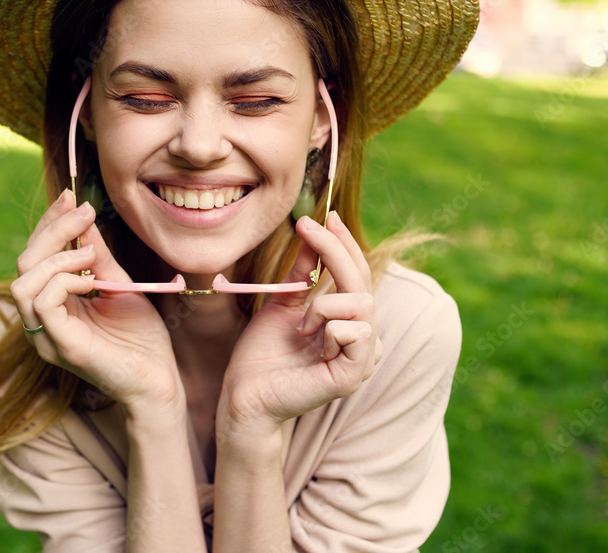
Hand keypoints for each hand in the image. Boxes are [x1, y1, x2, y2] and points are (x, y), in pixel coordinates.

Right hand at [10, 190, 183, 415]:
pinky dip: (64, 280)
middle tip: (84, 213)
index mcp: (52, 305)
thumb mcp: (119, 284)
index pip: (34, 256)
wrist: (160, 380)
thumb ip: (98, 256)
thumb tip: (83, 219)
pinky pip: (42, 303)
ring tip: (91, 254)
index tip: (70, 197)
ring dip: (57, 257)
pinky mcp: (61, 346)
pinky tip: (90, 278)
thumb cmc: (142, 338)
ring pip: (23, 282)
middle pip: (23, 263)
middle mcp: (41, 321)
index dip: (48, 224)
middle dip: (53, 230)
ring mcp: (47, 336)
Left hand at [218, 211, 381, 438]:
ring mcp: (362, 360)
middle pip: (363, 282)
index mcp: (350, 323)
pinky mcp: (352, 376)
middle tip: (307, 228)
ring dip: (323, 305)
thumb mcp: (284, 302)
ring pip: (361, 303)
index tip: (326, 215)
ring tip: (301, 327)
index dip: (345, 243)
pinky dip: (329, 327)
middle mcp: (363, 340)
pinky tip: (311, 343)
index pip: (359, 274)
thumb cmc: (262, 353)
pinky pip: (356, 331)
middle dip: (334, 250)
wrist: (244, 393)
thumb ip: (304, 272)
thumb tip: (313, 230)